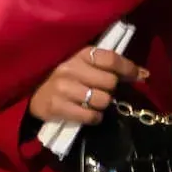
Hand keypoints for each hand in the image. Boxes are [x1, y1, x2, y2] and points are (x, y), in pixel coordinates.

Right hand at [29, 46, 148, 126]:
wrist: (29, 91)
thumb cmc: (60, 74)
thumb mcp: (80, 62)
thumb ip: (107, 64)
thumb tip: (143, 74)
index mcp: (77, 53)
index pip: (110, 59)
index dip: (128, 69)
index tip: (140, 76)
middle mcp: (70, 68)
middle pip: (110, 82)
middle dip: (111, 89)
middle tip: (101, 90)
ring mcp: (62, 88)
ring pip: (102, 101)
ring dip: (102, 105)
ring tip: (92, 102)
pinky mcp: (56, 107)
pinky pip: (90, 116)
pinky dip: (94, 118)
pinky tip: (88, 113)